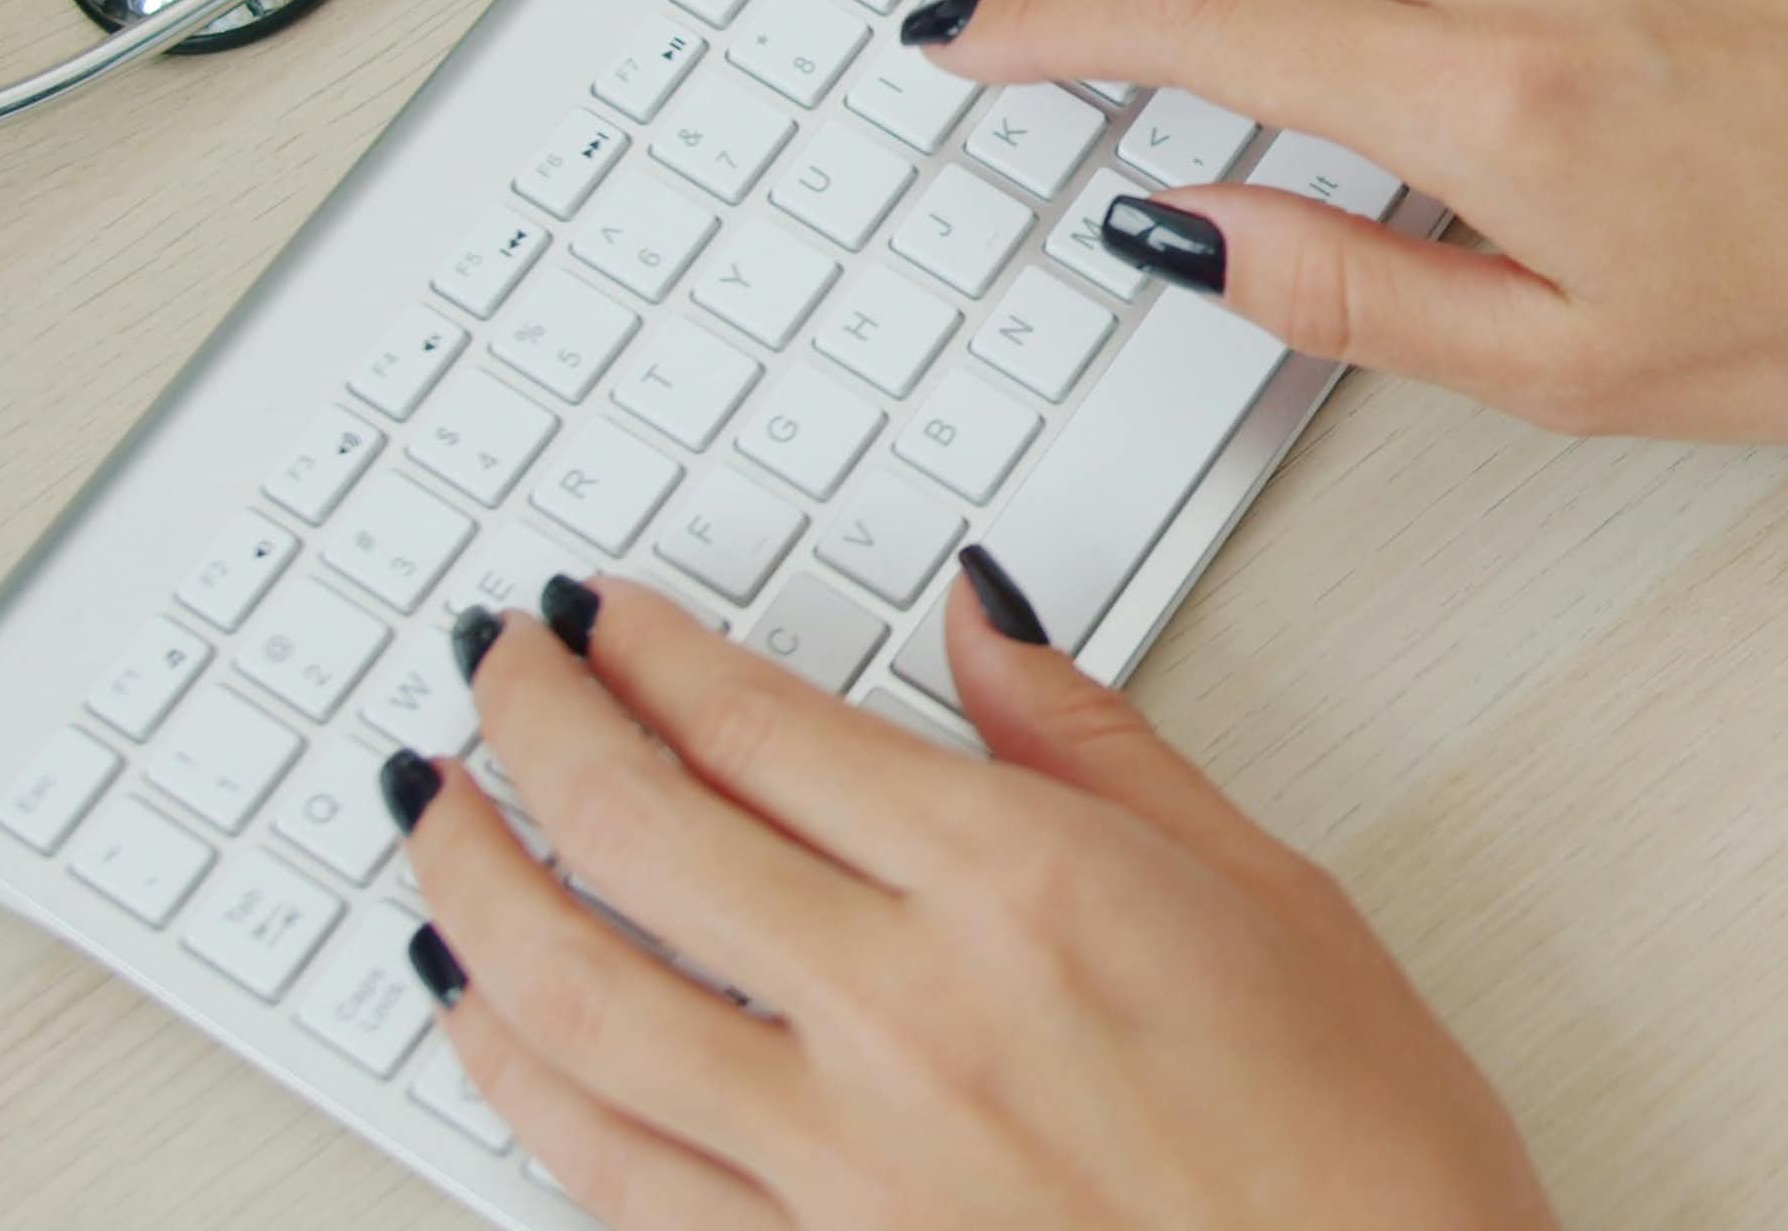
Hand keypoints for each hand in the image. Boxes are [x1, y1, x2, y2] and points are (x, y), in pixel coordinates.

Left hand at [392, 572, 1556, 1230]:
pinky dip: (514, 1082)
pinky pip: (610, 1177)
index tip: (602, 612)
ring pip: (580, 1002)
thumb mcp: (1259, 879)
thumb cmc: (1355, 1140)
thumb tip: (974, 622)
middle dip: (534, 723)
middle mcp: (906, 1014)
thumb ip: (1087, 738)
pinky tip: (475, 1019)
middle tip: (493, 664)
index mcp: (1017, 886)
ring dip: (474, 887)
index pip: (763, 727)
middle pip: (640, 834)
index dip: (651, 652)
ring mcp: (845, 1164)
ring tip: (432, 809)